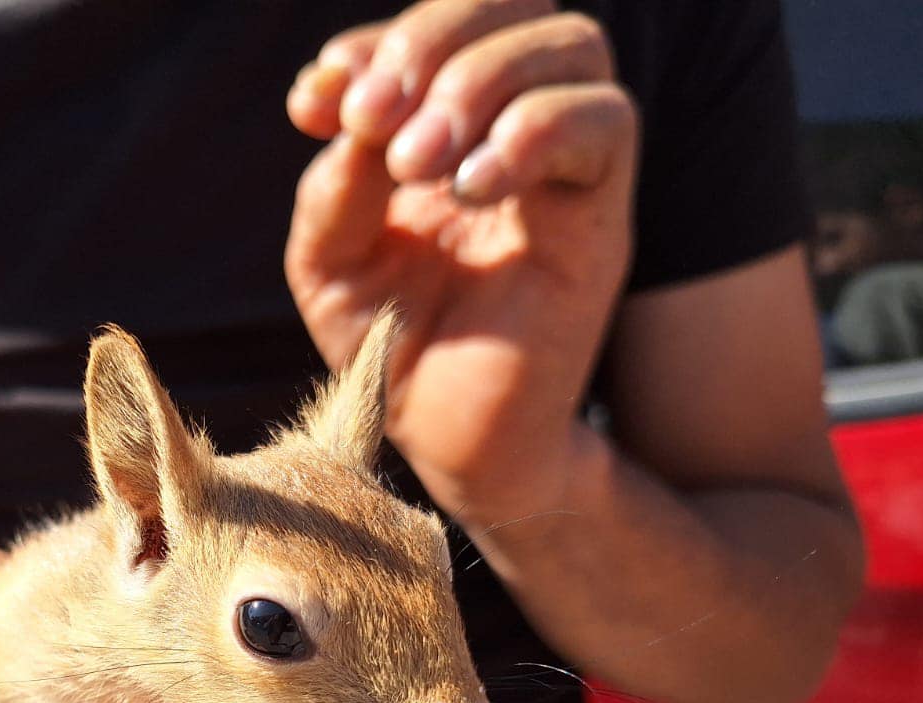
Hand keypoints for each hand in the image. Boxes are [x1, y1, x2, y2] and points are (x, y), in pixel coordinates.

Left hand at [285, 0, 637, 529]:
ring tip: (417, 161)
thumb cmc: (392, 348)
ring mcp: (560, 168)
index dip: (371, 44)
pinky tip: (469, 188)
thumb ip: (332, 190)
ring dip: (480, 82)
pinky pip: (605, 124)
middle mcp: (507, 128)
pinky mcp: (602, 216)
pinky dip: (533, 132)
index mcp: (439, 124)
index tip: (316, 105)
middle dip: (429, 42)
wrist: (451, 439)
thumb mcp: (330, 268)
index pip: (430, 29)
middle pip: (510, 5)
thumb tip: (350, 114)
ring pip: (570, 43)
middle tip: (373, 119)